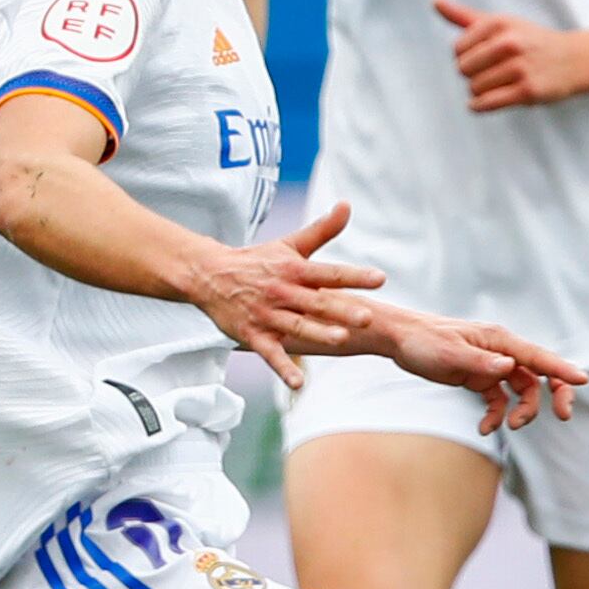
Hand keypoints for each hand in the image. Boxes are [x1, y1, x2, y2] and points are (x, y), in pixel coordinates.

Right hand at [183, 203, 386, 390]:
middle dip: (341, 309)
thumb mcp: (290, 244)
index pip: (329, 272)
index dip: (355, 276)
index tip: (379, 278)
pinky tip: (299, 384)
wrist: (208, 274)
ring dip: (317, 334)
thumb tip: (347, 205)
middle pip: (316, 301)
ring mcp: (268, 314)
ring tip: (340, 340)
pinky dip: (283, 369)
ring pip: (296, 326)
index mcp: (295, 270)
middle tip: (367, 316)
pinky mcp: (253, 334)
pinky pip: (270, 354)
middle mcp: (283, 292)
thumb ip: (322, 230)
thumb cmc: (257, 261)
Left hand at [357, 306, 588, 431]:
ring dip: (522, 411)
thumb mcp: (449, 352)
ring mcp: (492, 365)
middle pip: (540, 374)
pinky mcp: (480, 378)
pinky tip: (485, 428)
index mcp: (499, 340)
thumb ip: (481, 362)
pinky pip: (499, 401)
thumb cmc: (422, 341)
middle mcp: (502, 352)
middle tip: (564, 416)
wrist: (398, 340)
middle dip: (555, 394)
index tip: (583, 381)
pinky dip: (496, 416)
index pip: (538, 357)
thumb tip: (509, 367)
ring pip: (522, 391)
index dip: (562, 369)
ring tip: (510, 427)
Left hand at [439, 0, 588, 109]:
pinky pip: (488, 102)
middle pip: (464, 69)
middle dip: (472, 74)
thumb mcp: (502, 23)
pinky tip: (482, 103)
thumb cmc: (534, 41)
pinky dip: (479, 106)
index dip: (466, 57)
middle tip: (490, 73)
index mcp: (499, 23)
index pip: (458, 48)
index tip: (481, 58)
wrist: (576, 60)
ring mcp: (519, 67)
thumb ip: (466, 16)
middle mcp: (509, 43)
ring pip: (475, 87)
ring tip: (497, 84)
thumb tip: (435, 2)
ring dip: (480, 91)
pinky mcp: (527, 91)